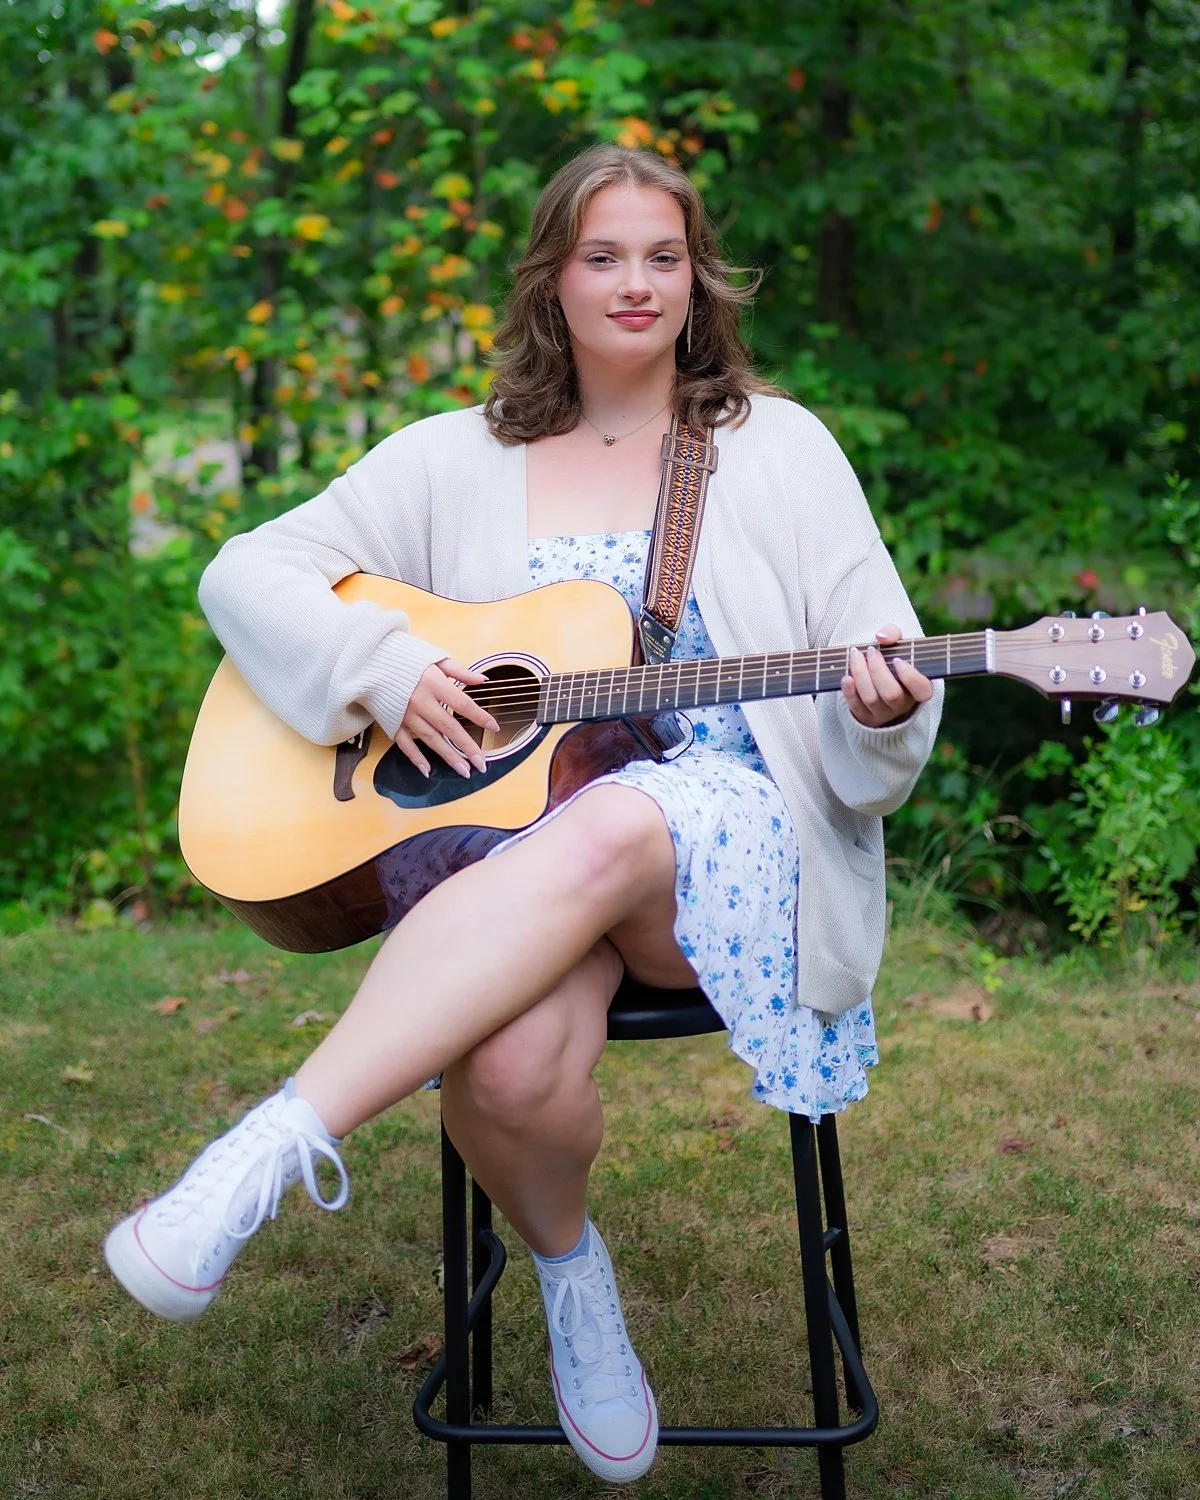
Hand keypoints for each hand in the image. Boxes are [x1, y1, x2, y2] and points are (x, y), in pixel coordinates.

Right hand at [394, 657, 499, 778]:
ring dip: (448, 756)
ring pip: (430, 739)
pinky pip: (405, 743)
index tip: (494, 727)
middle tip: (482, 764)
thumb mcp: (434, 657)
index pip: (462, 703)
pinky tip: (428, 770)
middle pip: (448, 727)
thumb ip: (459, 671)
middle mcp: (420, 701)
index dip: (479, 716)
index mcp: (433, 683)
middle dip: (467, 747)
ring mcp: (405, 714)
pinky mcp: (392, 721)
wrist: (368, 659)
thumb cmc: (405, 656)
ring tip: (464, 771)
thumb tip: (483, 680)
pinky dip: (416, 758)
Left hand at [841, 624, 933, 727]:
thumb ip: (893, 633)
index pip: (922, 690)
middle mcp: (903, 704)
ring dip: (860, 674)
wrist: (877, 676)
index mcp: (918, 688)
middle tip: (872, 651)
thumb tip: (881, 637)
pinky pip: (856, 707)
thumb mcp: (897, 643)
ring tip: (855, 654)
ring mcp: (884, 713)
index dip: (910, 676)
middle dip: (878, 669)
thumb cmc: (892, 658)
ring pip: (871, 699)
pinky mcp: (865, 717)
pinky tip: (846, 677)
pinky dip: (849, 691)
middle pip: (891, 694)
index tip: (897, 660)